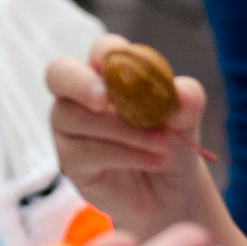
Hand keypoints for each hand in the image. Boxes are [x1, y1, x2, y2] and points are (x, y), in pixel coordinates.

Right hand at [46, 35, 221, 240]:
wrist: (173, 194)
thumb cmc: (173, 146)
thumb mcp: (186, 123)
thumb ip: (187, 102)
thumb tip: (183, 92)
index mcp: (110, 74)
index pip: (101, 51)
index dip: (109, 54)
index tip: (132, 70)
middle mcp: (82, 96)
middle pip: (59, 74)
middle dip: (79, 82)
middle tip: (103, 98)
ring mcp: (70, 128)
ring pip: (76, 117)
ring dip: (122, 130)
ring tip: (163, 144)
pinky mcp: (70, 160)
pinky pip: (85, 151)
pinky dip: (123, 155)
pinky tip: (153, 161)